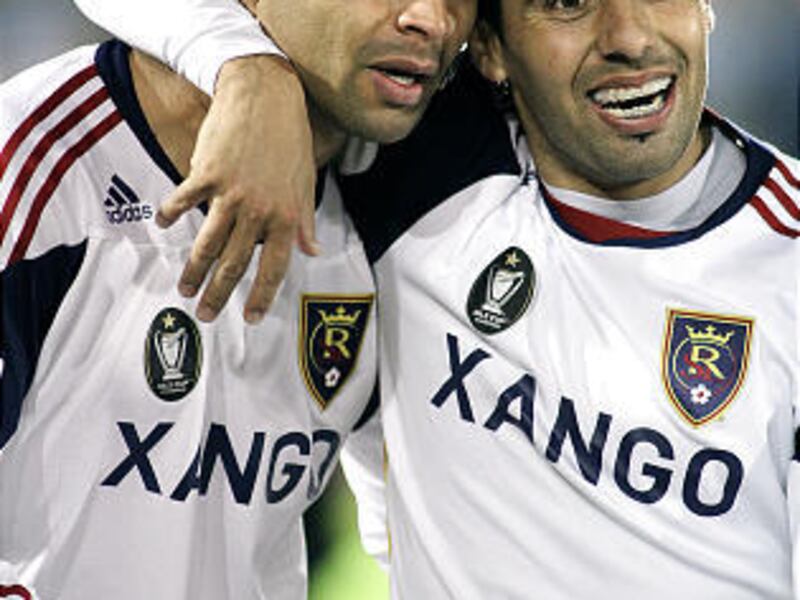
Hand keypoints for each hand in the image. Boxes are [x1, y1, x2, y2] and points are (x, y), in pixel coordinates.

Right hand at [157, 55, 317, 323]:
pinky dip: (170, 213)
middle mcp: (260, 211)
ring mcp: (231, 193)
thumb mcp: (306, 182)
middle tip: (205, 315)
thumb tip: (312, 251)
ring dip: (193, 271)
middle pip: (234, 264)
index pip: (274, 268)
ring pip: (207, 244)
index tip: (251, 318)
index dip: (262, 297)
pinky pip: (184, 201)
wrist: (266, 94)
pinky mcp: (207, 173)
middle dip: (218, 295)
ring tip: (183, 288)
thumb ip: (305, 222)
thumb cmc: (290, 140)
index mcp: (287, 217)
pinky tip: (163, 223)